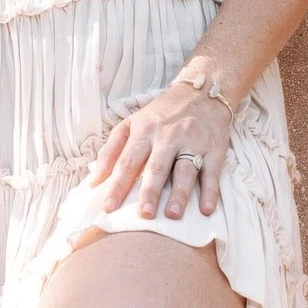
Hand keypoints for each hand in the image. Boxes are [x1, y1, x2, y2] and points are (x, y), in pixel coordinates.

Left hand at [86, 82, 235, 222]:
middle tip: (144, 215)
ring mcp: (193, 142)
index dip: (118, 185)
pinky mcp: (214, 148)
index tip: (109, 207)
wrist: (201, 93)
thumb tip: (93, 182)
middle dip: (150, 191)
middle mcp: (168, 137)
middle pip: (157, 167)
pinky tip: (206, 209)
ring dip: (180, 193)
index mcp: (145, 131)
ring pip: (185, 170)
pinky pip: (212, 172)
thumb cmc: (160, 115)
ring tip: (172, 214)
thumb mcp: (130, 124)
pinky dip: (210, 191)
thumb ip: (110, 152)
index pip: (128, 161)